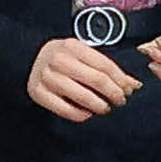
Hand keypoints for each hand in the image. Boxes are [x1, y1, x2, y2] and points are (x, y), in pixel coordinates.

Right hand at [26, 34, 140, 122]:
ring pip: (84, 97)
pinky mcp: (39, 93)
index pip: (105, 65)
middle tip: (120, 101)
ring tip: (106, 108)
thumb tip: (133, 85)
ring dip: (100, 106)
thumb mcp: (80, 53)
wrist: (28, 60)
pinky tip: (88, 113)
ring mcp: (48, 77)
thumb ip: (103, 66)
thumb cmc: (62, 58)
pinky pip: (67, 110)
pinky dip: (82, 115)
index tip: (131, 89)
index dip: (122, 80)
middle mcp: (59, 60)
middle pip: (97, 81)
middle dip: (115, 93)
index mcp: (72, 46)